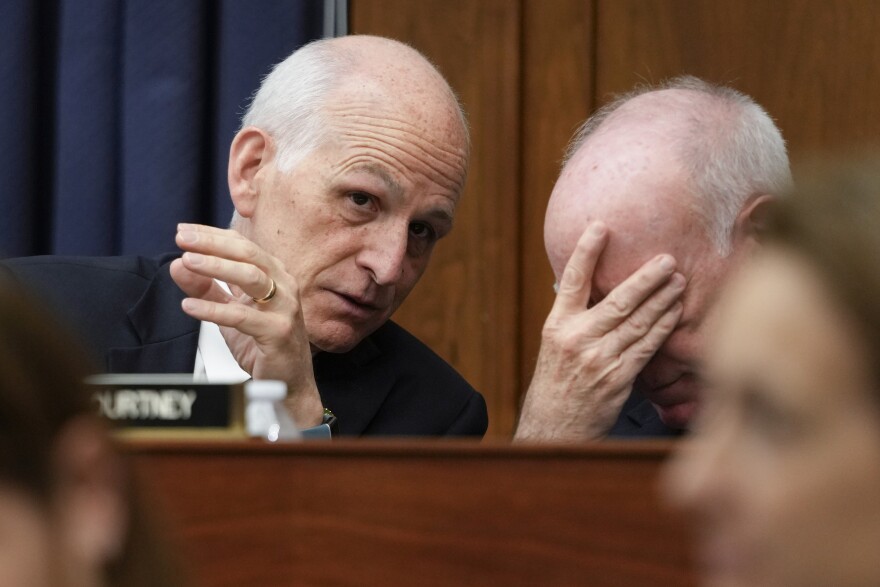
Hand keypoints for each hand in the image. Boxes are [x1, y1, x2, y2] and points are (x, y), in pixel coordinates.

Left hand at [169, 223, 323, 427]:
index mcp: (275, 276)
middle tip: (182, 239)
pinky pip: (243, 316)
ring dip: (216, 267)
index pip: (243, 246)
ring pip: (252, 277)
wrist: (288, 384)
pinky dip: (214, 309)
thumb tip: (179, 264)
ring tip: (188, 262)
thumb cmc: (264, 346)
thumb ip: (207, 288)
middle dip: (212, 243)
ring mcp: (285, 308)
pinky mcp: (279, 332)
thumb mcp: (230, 312)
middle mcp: (284, 286)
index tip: (183, 231)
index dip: (212, 235)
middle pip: (248, 254)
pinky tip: (190, 305)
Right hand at [514, 222, 684, 441]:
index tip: (600, 227)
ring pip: (637, 322)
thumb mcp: (556, 343)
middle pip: (617, 300)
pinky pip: (646, 346)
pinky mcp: (617, 377)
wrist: (555, 424)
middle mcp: (576, 338)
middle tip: (667, 258)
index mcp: (557, 324)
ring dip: (662, 299)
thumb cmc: (558, 379)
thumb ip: (577, 316)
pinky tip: (674, 312)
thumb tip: (600, 286)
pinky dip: (663, 327)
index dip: (586, 252)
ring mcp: (598, 358)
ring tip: (678, 280)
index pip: (572, 281)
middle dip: (645, 278)